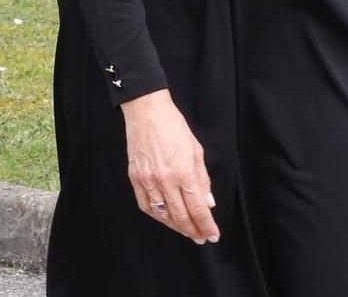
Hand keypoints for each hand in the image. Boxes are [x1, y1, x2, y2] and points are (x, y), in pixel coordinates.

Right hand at [120, 90, 219, 243]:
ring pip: (162, 215)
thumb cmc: (174, 126)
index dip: (206, 225)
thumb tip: (208, 202)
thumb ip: (202, 179)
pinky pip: (146, 205)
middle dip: (193, 231)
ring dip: (176, 226)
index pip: (197, 208)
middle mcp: (165, 180)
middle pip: (181, 216)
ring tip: (186, 230)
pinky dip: (157, 216)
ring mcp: (147, 180)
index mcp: (183, 172)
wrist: (146, 111)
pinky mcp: (135, 178)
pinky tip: (165, 218)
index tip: (213, 235)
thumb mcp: (196, 150)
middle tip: (201, 237)